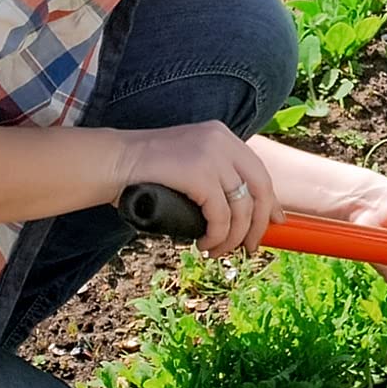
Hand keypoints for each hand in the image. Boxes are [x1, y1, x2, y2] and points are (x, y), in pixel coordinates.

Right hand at [112, 122, 281, 256]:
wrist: (111, 162)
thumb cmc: (144, 172)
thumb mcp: (187, 165)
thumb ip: (211, 178)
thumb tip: (237, 212)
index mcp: (222, 135)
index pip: (259, 171)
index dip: (271, 202)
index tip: (275, 223)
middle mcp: (222, 140)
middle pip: (261, 189)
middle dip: (258, 225)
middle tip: (249, 248)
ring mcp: (212, 154)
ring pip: (242, 208)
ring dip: (233, 238)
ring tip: (217, 251)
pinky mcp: (199, 173)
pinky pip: (221, 215)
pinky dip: (217, 236)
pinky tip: (204, 243)